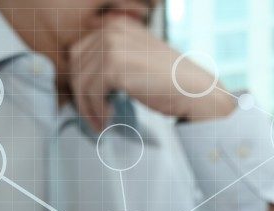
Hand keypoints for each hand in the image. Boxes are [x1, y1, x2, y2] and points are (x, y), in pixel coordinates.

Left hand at [66, 16, 235, 130]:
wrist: (197, 92)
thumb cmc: (172, 83)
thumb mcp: (138, 61)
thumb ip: (114, 61)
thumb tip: (83, 79)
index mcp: (117, 25)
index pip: (80, 52)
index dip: (81, 80)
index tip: (89, 102)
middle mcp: (113, 29)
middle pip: (76, 65)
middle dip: (81, 94)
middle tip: (92, 116)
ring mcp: (113, 46)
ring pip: (81, 81)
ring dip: (88, 108)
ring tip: (100, 123)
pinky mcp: (115, 66)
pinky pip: (91, 92)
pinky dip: (96, 111)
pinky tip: (108, 120)